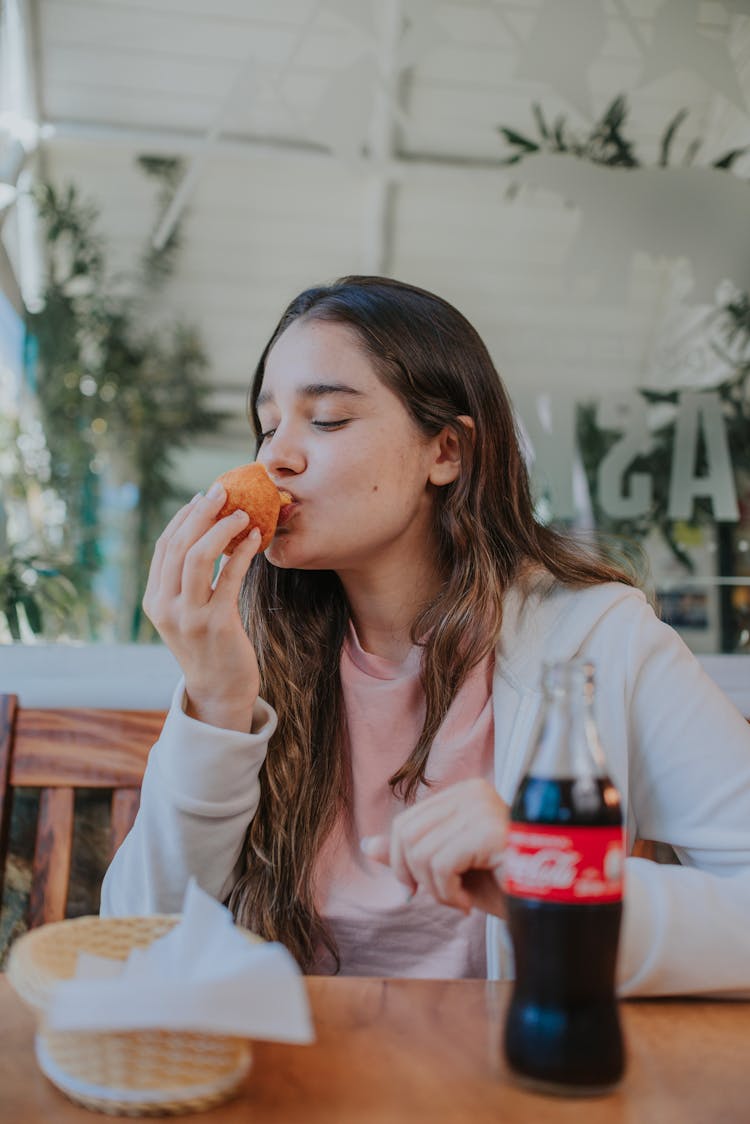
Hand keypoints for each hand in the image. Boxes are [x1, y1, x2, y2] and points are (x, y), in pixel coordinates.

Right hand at [142, 483, 262, 730]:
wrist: (220, 690)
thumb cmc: (210, 645)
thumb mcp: (187, 612)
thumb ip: (187, 581)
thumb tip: (204, 533)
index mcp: (153, 600)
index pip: (164, 547)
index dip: (183, 518)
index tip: (201, 498)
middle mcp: (165, 606)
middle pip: (179, 545)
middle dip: (201, 513)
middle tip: (221, 491)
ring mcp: (188, 616)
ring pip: (198, 556)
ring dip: (221, 528)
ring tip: (243, 513)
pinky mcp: (216, 624)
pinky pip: (229, 576)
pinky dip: (242, 553)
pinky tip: (255, 539)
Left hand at [361, 779, 508, 917]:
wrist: (550, 909)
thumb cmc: (505, 888)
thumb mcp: (449, 871)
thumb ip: (411, 855)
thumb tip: (368, 845)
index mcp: (465, 793)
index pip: (406, 821)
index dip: (402, 862)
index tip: (422, 890)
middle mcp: (474, 792)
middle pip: (407, 834)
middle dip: (415, 877)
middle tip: (443, 899)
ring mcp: (484, 808)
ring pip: (420, 852)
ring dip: (435, 890)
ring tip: (460, 901)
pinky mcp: (491, 831)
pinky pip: (440, 864)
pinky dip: (447, 894)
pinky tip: (468, 905)